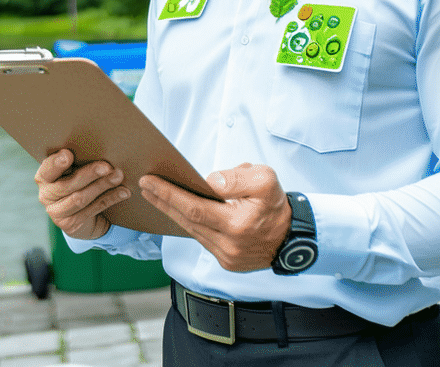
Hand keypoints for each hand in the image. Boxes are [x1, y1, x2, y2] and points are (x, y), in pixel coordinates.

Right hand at [35, 149, 129, 240]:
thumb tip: (100, 145)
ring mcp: (57, 212)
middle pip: (67, 185)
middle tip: (107, 166)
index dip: (56, 163)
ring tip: (118, 176)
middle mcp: (46, 195)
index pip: (47, 170)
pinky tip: (123, 192)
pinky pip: (93, 209)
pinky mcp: (70, 225)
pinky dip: (110, 199)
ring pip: (80, 199)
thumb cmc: (77, 181)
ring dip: (102, 186)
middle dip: (89, 174)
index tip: (68, 155)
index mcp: (43, 177)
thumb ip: (77, 161)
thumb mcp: (73, 170)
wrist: (80, 214)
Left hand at [141, 162, 290, 271]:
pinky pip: (202, 240)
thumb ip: (236, 178)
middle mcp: (229, 245)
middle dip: (163, 201)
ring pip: (192, 232)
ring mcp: (226, 257)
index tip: (150, 182)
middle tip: (145, 186)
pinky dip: (189, 225)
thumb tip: (209, 182)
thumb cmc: (276, 206)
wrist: (293, 238)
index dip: (169, 194)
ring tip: (156, 196)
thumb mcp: (265, 180)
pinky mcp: (227, 263)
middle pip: (187, 221)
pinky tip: (179, 213)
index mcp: (237, 224)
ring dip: (173, 213)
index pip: (193, 207)